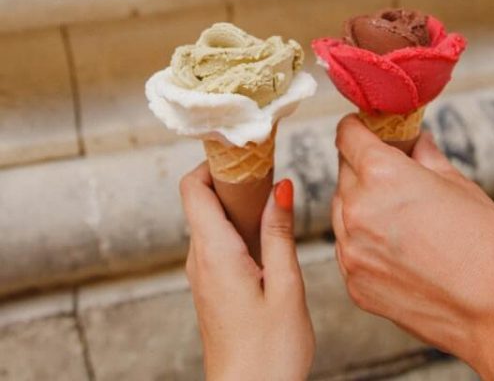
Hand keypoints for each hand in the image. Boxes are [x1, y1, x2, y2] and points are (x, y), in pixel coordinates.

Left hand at [180, 164, 314, 380]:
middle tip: (268, 172)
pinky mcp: (211, 285)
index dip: (213, 162)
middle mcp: (200, 259)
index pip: (193, 187)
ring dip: (237, 203)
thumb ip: (279, 232)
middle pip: (201, 199)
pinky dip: (237, 225)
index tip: (244, 154)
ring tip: (272, 201)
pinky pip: (216, 240)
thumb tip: (280, 186)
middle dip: (232, 179)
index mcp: (214, 253)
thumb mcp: (285, 286)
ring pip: (210, 219)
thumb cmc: (270, 354)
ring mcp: (202, 273)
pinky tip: (267, 233)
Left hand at [333, 115, 493, 379]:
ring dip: (360, 204)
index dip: (356, 128)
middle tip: (392, 176)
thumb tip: (415, 141)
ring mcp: (351, 249)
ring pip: (341, 210)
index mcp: (381, 174)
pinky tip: (397, 248)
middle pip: (344, 171)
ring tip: (400, 217)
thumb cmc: (488, 244)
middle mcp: (356, 208)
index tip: (364, 130)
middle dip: (363, 167)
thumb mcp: (458, 184)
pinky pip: (348, 247)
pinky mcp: (354, 282)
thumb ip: (424, 157)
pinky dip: (363, 241)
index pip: (347, 135)